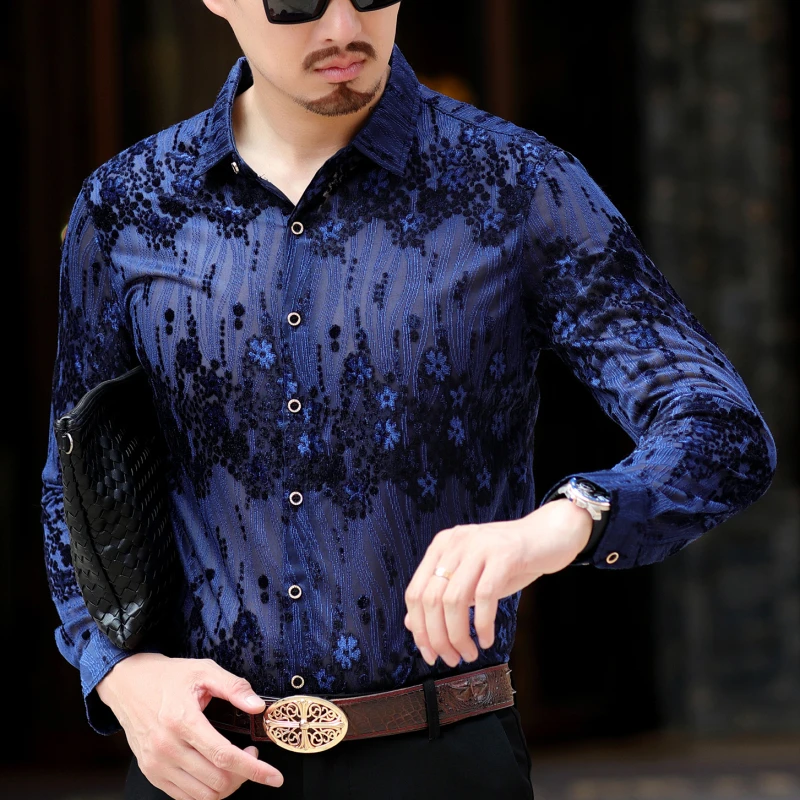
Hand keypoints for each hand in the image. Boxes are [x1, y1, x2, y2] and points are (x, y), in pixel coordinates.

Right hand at [96, 653, 282, 798]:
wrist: (129, 684)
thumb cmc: (168, 677)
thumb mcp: (204, 670)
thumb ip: (234, 687)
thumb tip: (258, 707)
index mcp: (182, 720)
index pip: (224, 756)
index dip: (253, 770)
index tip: (274, 777)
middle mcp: (167, 748)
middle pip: (216, 781)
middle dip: (244, 775)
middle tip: (251, 755)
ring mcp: (157, 764)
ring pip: (202, 795)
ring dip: (227, 785)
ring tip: (234, 762)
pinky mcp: (152, 773)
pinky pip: (184, 797)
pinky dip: (206, 791)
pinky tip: (214, 770)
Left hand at [403, 499, 592, 667]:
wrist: (549, 535)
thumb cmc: (509, 560)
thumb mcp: (471, 575)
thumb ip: (443, 594)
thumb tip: (412, 624)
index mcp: (442, 546)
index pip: (415, 593)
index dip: (419, 628)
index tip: (429, 653)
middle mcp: (455, 543)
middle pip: (431, 599)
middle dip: (438, 638)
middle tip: (451, 659)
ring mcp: (479, 547)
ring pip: (453, 601)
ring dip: (458, 636)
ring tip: (469, 653)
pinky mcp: (504, 555)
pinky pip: (485, 597)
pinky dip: (483, 625)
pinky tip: (487, 639)